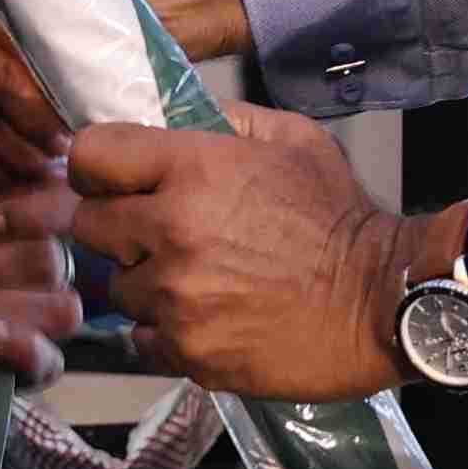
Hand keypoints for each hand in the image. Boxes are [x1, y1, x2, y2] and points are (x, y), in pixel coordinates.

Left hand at [0, 143, 84, 383]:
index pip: (58, 200)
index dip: (33, 207)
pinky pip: (49, 359)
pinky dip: (22, 348)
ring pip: (63, 306)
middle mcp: (29, 258)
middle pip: (55, 256)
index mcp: (13, 212)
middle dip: (2, 262)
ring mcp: (30, 312)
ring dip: (10, 305)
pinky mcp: (22, 359)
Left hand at [66, 104, 405, 400]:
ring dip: (145, 282)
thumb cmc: (339, 216)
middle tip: (156, 231)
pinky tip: (206, 317)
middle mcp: (172, 230)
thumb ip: (224, 120)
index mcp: (193, 168)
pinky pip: (142, 338)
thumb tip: (167, 116)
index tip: (114, 179)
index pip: (90, 154)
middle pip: (87, 225)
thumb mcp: (291, 140)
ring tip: (197, 280)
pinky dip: (166, 330)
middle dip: (116, 225)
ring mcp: (176, 297)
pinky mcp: (187, 352)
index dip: (97, 166)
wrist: (381, 302)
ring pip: (117, 287)